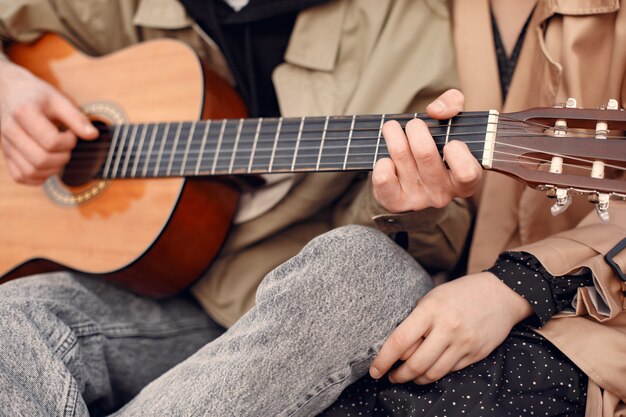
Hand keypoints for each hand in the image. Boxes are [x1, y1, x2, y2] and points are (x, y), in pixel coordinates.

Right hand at [0, 61, 97, 183]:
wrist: (11, 92)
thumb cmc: (38, 96)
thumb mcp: (59, 99)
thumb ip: (76, 117)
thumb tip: (93, 135)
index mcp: (24, 113)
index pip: (51, 141)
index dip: (69, 141)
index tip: (72, 133)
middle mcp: (10, 130)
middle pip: (41, 160)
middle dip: (63, 157)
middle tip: (67, 146)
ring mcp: (6, 145)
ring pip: (31, 171)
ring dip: (53, 169)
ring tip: (59, 154)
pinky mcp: (6, 156)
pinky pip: (21, 176)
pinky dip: (39, 177)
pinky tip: (49, 165)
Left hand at [369, 272, 533, 384]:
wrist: (501, 294)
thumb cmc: (459, 294)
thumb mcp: (432, 298)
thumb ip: (415, 321)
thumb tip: (396, 347)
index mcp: (430, 310)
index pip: (400, 341)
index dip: (383, 359)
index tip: (374, 370)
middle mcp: (447, 328)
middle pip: (415, 364)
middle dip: (398, 376)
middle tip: (390, 376)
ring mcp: (463, 343)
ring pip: (432, 373)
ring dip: (415, 380)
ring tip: (407, 376)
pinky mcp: (476, 354)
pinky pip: (450, 371)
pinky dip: (435, 373)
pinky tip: (429, 369)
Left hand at [372, 89, 481, 211]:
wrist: (411, 184)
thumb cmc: (437, 148)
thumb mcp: (453, 124)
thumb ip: (453, 104)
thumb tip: (436, 110)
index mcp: (465, 179)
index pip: (467, 172)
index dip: (457, 152)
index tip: (449, 142)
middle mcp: (443, 193)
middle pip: (425, 153)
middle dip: (415, 128)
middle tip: (413, 124)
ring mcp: (419, 199)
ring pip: (401, 157)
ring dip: (393, 135)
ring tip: (391, 128)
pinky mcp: (396, 202)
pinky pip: (383, 178)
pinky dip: (381, 162)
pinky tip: (386, 158)